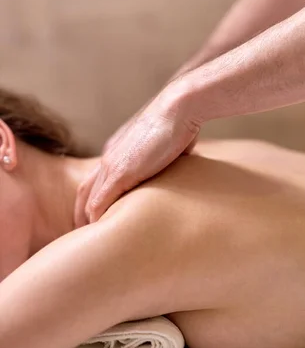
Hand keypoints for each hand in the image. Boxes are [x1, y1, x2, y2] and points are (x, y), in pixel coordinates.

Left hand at [74, 83, 199, 226]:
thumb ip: (164, 158)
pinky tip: (98, 233)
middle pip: (85, 190)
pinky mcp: (120, 172)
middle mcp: (109, 156)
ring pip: (88, 198)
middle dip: (82, 213)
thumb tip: (178, 166)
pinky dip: (96, 218)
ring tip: (89, 240)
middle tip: (85, 235)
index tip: (99, 218)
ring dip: (86, 219)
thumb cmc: (179, 122)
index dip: (94, 200)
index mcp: (118, 149)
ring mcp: (112, 164)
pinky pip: (99, 201)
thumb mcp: (168, 144)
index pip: (97, 180)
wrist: (179, 107)